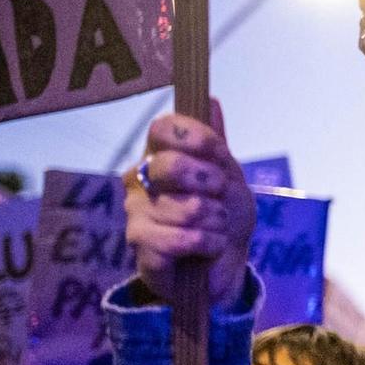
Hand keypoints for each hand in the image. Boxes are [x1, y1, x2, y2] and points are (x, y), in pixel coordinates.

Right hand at [124, 104, 254, 310]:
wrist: (225, 264)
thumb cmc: (222, 215)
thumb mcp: (229, 175)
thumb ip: (216, 141)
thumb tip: (212, 100)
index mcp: (159, 155)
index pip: (164, 128)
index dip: (197, 139)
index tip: (220, 155)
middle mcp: (140, 179)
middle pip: (171, 165)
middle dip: (211, 183)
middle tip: (218, 196)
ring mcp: (135, 213)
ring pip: (186, 208)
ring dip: (216, 221)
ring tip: (214, 227)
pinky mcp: (141, 246)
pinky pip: (182, 239)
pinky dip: (209, 244)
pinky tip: (208, 247)